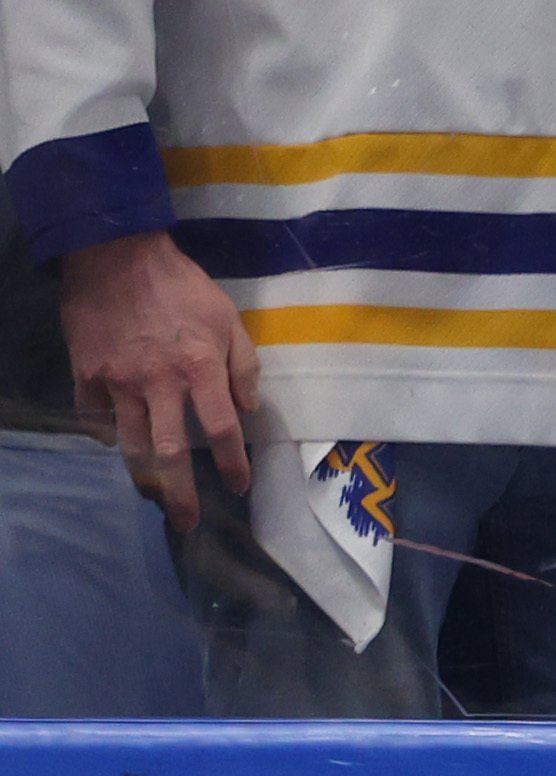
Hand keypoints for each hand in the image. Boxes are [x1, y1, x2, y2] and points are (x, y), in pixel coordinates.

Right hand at [59, 232, 257, 531]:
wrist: (114, 253)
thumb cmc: (180, 286)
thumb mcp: (228, 319)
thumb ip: (243, 368)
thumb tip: (249, 411)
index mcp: (198, 369)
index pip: (221, 431)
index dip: (233, 465)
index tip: (239, 488)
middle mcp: (157, 383)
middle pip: (170, 453)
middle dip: (181, 493)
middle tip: (187, 522)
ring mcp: (117, 380)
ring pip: (129, 443)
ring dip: (142, 476)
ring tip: (154, 495)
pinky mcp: (86, 373)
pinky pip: (94, 416)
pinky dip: (105, 435)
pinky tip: (118, 446)